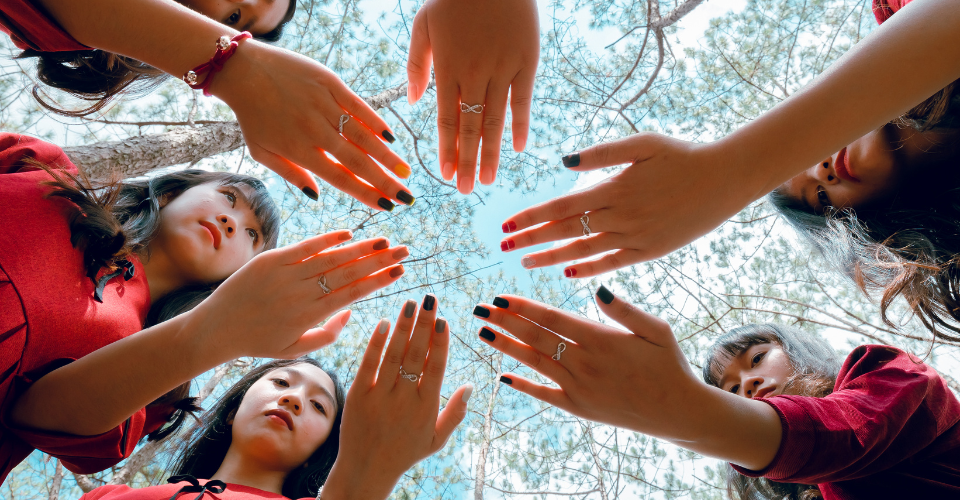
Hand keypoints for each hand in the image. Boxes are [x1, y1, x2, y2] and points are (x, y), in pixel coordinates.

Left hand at [190, 230, 408, 359]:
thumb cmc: (258, 341)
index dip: (378, 281)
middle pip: (347, 273)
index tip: (400, 272)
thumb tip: (351, 311)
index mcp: (309, 316)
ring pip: (330, 258)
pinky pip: (304, 247)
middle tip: (404, 251)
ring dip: (359, 248)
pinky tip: (348, 234)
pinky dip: (326, 239)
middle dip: (379, 261)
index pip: (352, 294)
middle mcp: (300, 293)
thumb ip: (328, 333)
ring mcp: (285, 274)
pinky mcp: (270, 260)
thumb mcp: (296, 348)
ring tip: (384, 242)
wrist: (216, 329)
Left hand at [212, 42, 415, 210]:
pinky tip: (391, 138)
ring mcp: (325, 106)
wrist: (245, 71)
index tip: (386, 206)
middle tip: (406, 197)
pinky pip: (359, 106)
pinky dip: (376, 122)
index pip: (340, 178)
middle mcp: (315, 130)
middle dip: (385, 181)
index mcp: (299, 150)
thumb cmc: (252, 116)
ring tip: (405, 172)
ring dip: (387, 156)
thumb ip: (290, 175)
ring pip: (363, 136)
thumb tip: (316, 196)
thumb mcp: (262, 152)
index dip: (366, 194)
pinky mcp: (331, 84)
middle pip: (358, 161)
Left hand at [321, 295, 471, 499]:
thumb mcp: (436, 440)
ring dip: (403, 327)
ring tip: (410, 303)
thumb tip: (471, 386)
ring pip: (393, 354)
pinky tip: (384, 322)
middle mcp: (404, 399)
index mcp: (426, 408)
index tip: (444, 320)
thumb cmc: (405, 453)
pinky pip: (368, 364)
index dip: (440, 342)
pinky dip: (376, 343)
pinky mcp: (358, 395)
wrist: (366, 470)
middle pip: (416, 355)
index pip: (436, 368)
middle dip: (424, 325)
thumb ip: (455, 413)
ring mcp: (380, 396)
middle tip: (430, 299)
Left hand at [407, 0, 539, 193]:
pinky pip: (523, 100)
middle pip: (470, 128)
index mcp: (448, 68)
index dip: (445, 149)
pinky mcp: (527, 62)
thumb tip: (417, 102)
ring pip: (496, 120)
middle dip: (467, 162)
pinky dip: (520, 125)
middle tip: (465, 190)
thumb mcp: (424, 25)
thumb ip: (417, 64)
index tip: (445, 174)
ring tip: (489, 180)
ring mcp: (503, 69)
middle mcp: (475, 74)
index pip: (445, 120)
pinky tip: (518, 148)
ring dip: (492, 153)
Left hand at [473, 290, 697, 435]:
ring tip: (483, 332)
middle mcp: (585, 363)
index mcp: (601, 339)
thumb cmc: (668, 365)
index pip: (551, 318)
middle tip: (479, 308)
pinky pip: (544, 394)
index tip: (500, 295)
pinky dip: (523, 385)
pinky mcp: (579, 407)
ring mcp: (579, 387)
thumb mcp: (656, 330)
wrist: (677, 411)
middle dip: (505, 321)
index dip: (522, 306)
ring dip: (506, 347)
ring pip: (535, 362)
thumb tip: (597, 287)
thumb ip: (624, 310)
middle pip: (535, 337)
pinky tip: (502, 376)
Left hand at [499, 133, 755, 276]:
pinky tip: (568, 273)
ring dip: (552, 258)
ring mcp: (636, 238)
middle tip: (503, 246)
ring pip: (584, 252)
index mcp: (614, 189)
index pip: (561, 207)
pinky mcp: (650, 251)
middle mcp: (621, 217)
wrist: (726, 179)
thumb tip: (565, 161)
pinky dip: (588, 269)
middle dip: (531, 239)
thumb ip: (602, 153)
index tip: (507, 224)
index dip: (532, 217)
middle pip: (566, 231)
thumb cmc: (683, 155)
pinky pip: (612, 264)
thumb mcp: (643, 144)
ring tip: (525, 263)